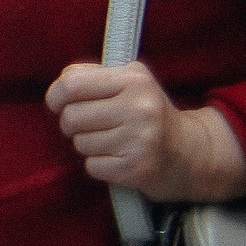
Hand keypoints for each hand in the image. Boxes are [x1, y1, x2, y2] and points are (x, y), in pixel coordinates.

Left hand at [46, 62, 245, 202]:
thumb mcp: (130, 82)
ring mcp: (140, 140)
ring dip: (87, 144)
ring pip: (80, 143)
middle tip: (89, 125)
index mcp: (134, 80)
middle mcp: (140, 108)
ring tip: (110, 140)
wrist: (190, 153)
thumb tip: (60, 86)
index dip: (55, 95)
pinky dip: (99, 164)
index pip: (72, 84)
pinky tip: (118, 157)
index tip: (58, 103)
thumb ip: (92, 76)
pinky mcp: (137, 168)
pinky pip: (92, 165)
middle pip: (71, 117)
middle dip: (71, 124)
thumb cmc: (147, 113)